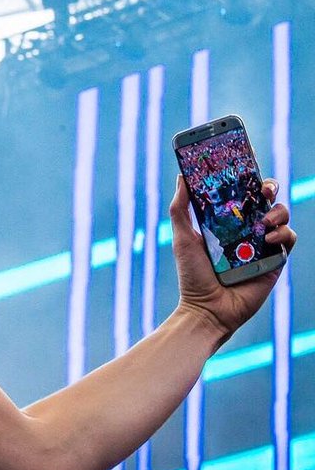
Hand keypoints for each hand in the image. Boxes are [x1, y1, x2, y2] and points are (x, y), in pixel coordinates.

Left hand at [169, 175, 297, 343]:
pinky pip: (289, 238)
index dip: (247, 177)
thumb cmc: (193, 274)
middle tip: (263, 189)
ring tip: (264, 221)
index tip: (248, 161)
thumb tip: (182, 177)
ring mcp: (262, 243)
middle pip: (265, 198)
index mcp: (226, 221)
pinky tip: (268, 239)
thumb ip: (181, 208)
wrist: (208, 308)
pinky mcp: (275, 260)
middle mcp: (246, 229)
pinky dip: (282, 234)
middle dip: (268, 187)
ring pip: (280, 215)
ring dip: (276, 211)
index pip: (240, 192)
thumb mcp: (183, 237)